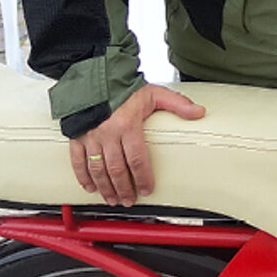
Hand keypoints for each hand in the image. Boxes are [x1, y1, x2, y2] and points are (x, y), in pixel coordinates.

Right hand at [70, 85, 205, 207]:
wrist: (95, 76)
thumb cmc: (124, 87)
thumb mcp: (155, 93)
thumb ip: (178, 104)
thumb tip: (199, 112)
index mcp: (127, 125)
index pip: (137, 159)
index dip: (143, 178)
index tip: (147, 189)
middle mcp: (107, 133)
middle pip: (117, 169)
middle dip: (124, 189)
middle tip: (130, 200)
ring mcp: (90, 137)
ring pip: (97, 169)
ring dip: (106, 188)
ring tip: (114, 199)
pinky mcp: (76, 137)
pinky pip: (78, 161)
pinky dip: (83, 177)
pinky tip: (90, 188)